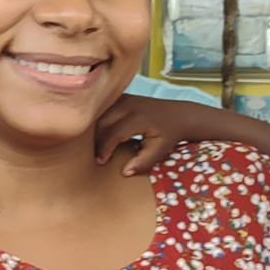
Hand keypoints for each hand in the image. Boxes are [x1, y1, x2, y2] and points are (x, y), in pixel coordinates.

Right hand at [95, 96, 216, 175]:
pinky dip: (96, 121)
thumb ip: (143, 162)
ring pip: (98, 114)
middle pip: (101, 122)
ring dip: (92, 130)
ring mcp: (123, 99)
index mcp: (139, 118)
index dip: (104, 149)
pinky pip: (102, 109)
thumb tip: (124, 172)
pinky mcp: (120, 98)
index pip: (114, 133)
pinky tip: (94, 134)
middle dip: (94, 140)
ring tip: (90, 147)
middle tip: (91, 156)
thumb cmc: (169, 134)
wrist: (179, 114)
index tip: (100, 162)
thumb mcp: (160, 150)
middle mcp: (129, 105)